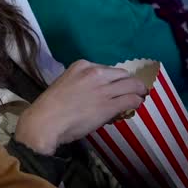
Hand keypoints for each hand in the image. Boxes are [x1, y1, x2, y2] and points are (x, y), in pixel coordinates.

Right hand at [15, 61, 147, 155]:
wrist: (46, 122)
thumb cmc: (50, 107)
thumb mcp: (65, 84)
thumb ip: (81, 83)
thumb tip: (94, 93)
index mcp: (82, 65)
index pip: (106, 69)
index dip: (113, 78)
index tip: (114, 86)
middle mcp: (95, 73)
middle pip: (122, 74)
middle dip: (128, 82)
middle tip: (133, 89)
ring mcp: (104, 89)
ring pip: (131, 85)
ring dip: (138, 90)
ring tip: (141, 95)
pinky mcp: (110, 105)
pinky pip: (131, 99)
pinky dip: (136, 101)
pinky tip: (137, 104)